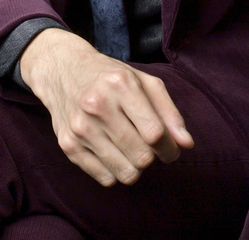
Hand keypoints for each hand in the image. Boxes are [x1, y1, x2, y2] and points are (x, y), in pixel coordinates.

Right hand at [19, 28, 193, 186]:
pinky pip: (106, 179)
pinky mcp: (68, 145)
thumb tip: (186, 144)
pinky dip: (115, 170)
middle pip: (142, 157)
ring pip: (126, 173)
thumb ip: (169, 112)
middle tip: (148, 145)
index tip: (169, 147)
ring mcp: (80, 127)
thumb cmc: (109, 76)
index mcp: (120, 85)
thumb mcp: (142, 81)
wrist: (62, 69)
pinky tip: (111, 150)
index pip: (155, 134)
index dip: (169, 147)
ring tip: (129, 147)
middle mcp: (97, 105)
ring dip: (135, 166)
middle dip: (153, 157)